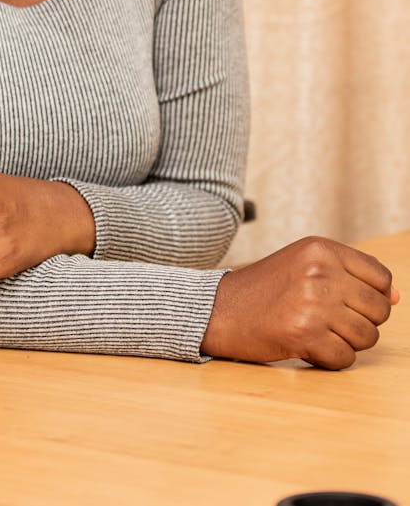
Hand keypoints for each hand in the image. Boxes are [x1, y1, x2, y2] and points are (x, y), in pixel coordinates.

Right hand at [201, 236, 398, 368]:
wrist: (217, 309)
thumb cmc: (263, 289)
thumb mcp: (303, 265)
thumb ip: (348, 275)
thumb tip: (397, 296)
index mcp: (320, 249)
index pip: (381, 276)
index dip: (375, 296)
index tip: (351, 304)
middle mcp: (320, 272)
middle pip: (379, 309)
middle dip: (362, 322)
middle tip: (332, 322)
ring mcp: (313, 303)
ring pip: (367, 336)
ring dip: (347, 342)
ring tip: (319, 333)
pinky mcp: (304, 334)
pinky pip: (345, 358)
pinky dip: (330, 359)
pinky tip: (309, 348)